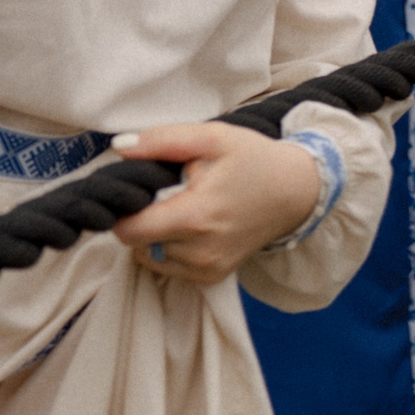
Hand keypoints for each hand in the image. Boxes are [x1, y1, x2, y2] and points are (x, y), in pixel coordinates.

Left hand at [108, 123, 322, 283]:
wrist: (296, 192)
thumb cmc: (252, 159)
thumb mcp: (211, 137)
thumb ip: (161, 140)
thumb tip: (118, 146)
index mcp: (196, 215)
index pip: (128, 230)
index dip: (121, 209)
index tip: (134, 190)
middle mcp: (199, 251)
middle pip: (135, 243)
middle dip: (139, 218)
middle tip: (162, 193)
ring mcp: (206, 268)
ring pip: (149, 256)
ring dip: (153, 235)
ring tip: (179, 208)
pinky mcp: (211, 277)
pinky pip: (168, 266)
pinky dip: (169, 248)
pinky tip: (190, 226)